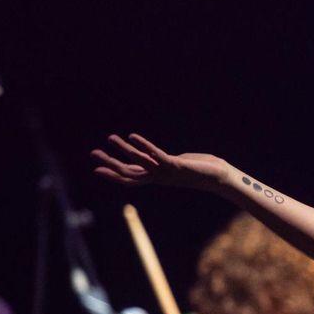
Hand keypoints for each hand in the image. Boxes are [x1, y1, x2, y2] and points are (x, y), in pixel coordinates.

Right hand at [91, 133, 229, 191]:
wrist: (220, 177)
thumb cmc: (199, 170)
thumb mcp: (175, 165)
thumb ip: (163, 162)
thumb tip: (156, 158)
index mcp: (157, 177)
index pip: (131, 177)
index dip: (113, 174)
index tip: (96, 169)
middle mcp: (159, 177)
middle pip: (129, 173)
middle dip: (110, 163)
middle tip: (93, 153)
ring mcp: (166, 172)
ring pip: (139, 163)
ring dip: (123, 150)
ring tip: (111, 138)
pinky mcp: (176, 165)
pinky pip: (156, 155)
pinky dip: (144, 146)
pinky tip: (132, 136)